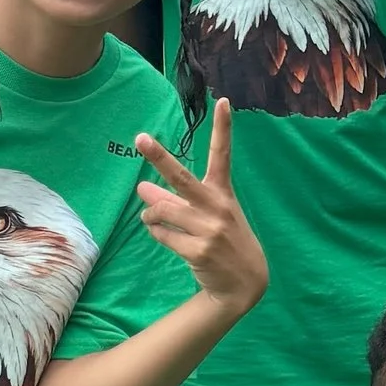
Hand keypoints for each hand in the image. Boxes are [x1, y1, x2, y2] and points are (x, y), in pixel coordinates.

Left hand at [135, 103, 265, 311]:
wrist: (245, 284)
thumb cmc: (224, 242)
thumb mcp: (208, 217)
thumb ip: (177, 201)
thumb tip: (142, 188)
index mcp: (223, 193)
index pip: (223, 155)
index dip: (222, 128)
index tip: (221, 102)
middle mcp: (217, 207)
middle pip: (182, 178)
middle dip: (160, 157)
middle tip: (140, 139)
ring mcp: (209, 230)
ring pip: (164, 211)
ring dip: (150, 214)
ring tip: (149, 216)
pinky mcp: (198, 251)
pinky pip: (163, 235)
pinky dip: (156, 232)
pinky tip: (160, 233)